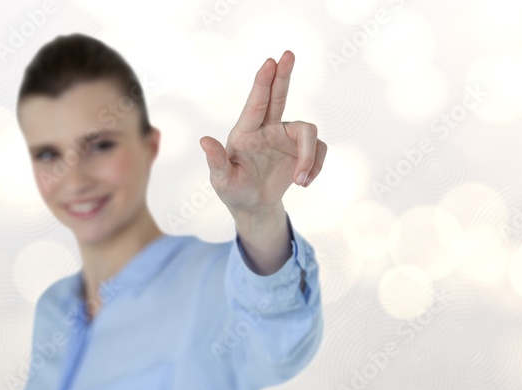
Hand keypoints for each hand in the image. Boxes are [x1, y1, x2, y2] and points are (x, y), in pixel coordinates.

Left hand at [199, 51, 326, 218]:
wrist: (254, 205)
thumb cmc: (234, 190)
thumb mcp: (222, 180)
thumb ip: (216, 161)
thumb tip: (203, 141)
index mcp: (245, 131)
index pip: (255, 103)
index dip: (262, 82)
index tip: (269, 62)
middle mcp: (267, 128)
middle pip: (278, 95)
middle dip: (283, 75)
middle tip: (288, 54)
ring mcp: (286, 136)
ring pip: (308, 132)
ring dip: (308, 158)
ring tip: (300, 181)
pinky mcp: (302, 149)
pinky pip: (318, 150)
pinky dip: (314, 167)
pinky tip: (303, 183)